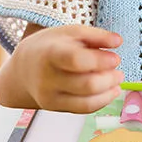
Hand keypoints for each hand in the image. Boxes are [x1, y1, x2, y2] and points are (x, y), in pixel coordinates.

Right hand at [0, 24, 123, 112]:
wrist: (24, 68)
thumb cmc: (51, 46)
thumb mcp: (71, 32)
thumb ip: (96, 35)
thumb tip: (118, 41)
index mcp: (50, 54)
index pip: (76, 60)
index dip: (101, 60)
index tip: (115, 58)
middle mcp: (47, 79)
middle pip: (87, 85)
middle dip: (110, 78)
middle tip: (118, 68)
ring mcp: (50, 97)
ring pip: (87, 102)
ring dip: (109, 91)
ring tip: (117, 79)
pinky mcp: (56, 108)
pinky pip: (84, 109)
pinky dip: (102, 100)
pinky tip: (110, 90)